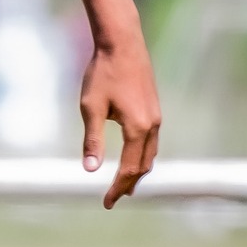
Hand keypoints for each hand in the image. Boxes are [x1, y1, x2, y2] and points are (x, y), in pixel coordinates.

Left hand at [79, 22, 160, 207]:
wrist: (122, 42)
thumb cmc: (103, 73)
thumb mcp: (91, 108)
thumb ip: (93, 141)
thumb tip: (90, 170)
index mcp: (138, 129)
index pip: (129, 169)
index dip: (117, 188)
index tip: (106, 203)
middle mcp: (152, 125)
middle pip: (143, 165)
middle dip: (129, 183)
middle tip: (114, 197)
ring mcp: (156, 116)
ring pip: (150, 153)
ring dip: (138, 170)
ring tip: (126, 183)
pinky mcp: (154, 107)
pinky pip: (152, 140)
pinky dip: (142, 154)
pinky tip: (133, 154)